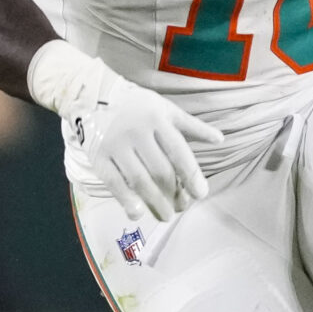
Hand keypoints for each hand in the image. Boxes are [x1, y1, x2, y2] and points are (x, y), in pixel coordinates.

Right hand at [27, 39, 225, 222]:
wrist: (92, 95)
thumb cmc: (137, 105)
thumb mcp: (165, 109)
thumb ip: (192, 126)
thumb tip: (220, 139)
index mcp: (157, 119)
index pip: (178, 152)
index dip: (191, 176)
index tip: (201, 194)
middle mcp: (137, 132)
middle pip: (160, 171)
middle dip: (173, 194)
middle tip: (181, 208)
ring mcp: (116, 145)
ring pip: (139, 180)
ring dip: (155, 203)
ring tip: (165, 216)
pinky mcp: (99, 156)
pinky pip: (114, 183)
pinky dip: (126, 201)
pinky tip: (137, 214)